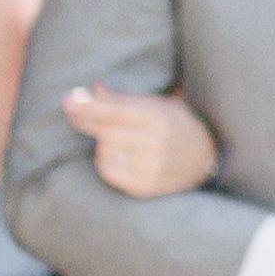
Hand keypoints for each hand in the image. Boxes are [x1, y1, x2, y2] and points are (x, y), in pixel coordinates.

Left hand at [57, 86, 220, 198]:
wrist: (206, 158)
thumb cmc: (177, 124)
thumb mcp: (159, 103)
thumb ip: (126, 97)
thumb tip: (95, 88)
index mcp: (159, 117)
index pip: (114, 111)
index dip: (88, 106)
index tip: (68, 100)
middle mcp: (155, 143)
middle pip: (105, 131)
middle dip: (87, 120)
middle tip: (76, 112)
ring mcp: (150, 167)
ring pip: (104, 151)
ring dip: (102, 143)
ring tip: (116, 138)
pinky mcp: (145, 187)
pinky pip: (109, 172)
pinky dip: (105, 162)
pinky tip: (116, 155)